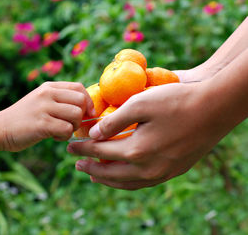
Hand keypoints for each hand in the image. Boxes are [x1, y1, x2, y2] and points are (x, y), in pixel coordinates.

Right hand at [0, 81, 94, 151]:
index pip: (79, 88)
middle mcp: (47, 94)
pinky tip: (53, 137)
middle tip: (72, 124)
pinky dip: (64, 137)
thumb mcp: (40, 100)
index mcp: (48, 87)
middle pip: (81, 101)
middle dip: (82, 116)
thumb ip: (59, 99)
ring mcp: (43, 108)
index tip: (87, 114)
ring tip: (60, 131)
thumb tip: (86, 106)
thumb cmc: (24, 118)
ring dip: (73, 127)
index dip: (88, 102)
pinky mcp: (41, 124)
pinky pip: (66, 129)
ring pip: (76, 115)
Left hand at [67, 81, 237, 189]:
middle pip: (110, 173)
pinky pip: (143, 183)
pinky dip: (126, 181)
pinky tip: (122, 175)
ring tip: (93, 174)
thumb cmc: (176, 101)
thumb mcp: (139, 103)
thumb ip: (113, 121)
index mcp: (136, 151)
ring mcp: (162, 173)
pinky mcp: (173, 171)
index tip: (69, 144)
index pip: (100, 151)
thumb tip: (93, 133)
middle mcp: (148, 168)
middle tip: (76, 162)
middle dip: (90, 167)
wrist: (214, 108)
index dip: (82, 147)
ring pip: (126, 182)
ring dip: (106, 179)